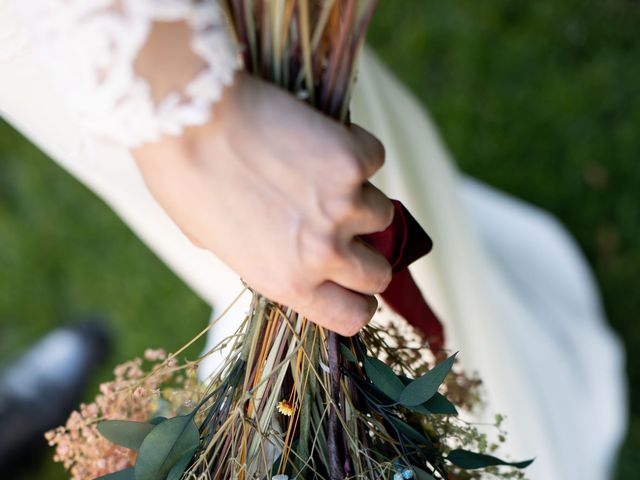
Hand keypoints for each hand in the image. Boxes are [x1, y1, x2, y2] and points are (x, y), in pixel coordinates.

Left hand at [133, 72, 393, 335]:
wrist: (188, 119)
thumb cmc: (186, 180)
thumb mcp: (218, 244)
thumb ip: (263, 259)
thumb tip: (285, 252)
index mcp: (288, 283)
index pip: (353, 316)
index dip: (359, 301)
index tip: (356, 284)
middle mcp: (322, 253)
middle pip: (379, 273)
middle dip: (367, 253)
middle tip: (347, 228)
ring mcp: (343, 206)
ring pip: (382, 213)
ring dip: (359, 196)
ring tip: (320, 174)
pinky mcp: (352, 159)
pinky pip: (373, 158)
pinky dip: (355, 148)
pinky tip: (321, 137)